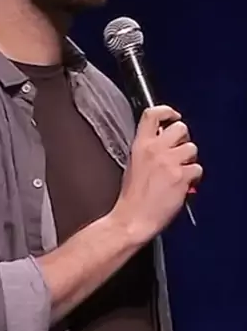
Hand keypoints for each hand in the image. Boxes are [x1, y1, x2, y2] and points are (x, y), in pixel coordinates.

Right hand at [113, 105, 202, 243]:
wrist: (133, 219)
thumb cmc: (132, 197)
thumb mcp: (134, 164)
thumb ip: (148, 148)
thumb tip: (163, 139)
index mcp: (140, 145)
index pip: (153, 114)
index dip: (167, 111)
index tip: (173, 116)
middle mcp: (155, 150)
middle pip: (180, 128)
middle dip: (183, 139)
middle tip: (179, 152)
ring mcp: (169, 162)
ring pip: (192, 148)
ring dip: (189, 160)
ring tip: (180, 172)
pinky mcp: (181, 176)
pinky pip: (197, 169)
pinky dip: (193, 177)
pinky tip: (183, 185)